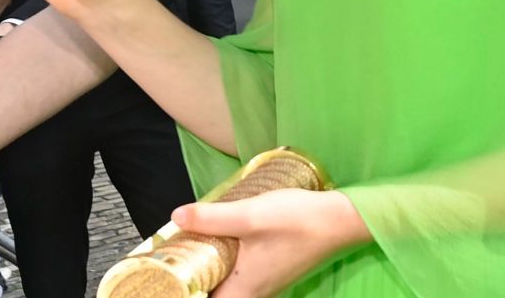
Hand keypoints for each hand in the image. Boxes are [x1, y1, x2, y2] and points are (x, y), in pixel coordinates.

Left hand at [170, 189, 370, 297]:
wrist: (339, 219)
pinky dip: (225, 260)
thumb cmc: (296, 221)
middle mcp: (252, 294)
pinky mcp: (270, 270)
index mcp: (242, 291)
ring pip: (225, 283)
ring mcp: (263, 283)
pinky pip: (238, 274)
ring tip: (191, 243)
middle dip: (192, 277)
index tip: (166, 272)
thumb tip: (176, 217)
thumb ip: (212, 217)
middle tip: (174, 252)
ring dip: (208, 267)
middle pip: (212, 293)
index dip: (182, 292)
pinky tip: (221, 237)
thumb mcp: (249, 215)